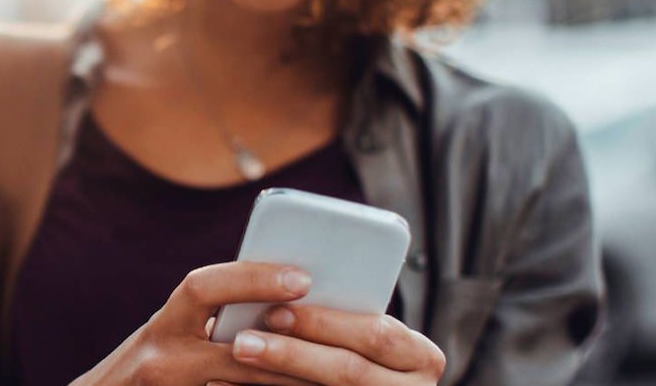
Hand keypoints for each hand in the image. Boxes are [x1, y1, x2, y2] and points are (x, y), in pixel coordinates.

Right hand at [70, 262, 320, 385]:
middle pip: (230, 346)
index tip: (301, 277)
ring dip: (289, 375)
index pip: (203, 288)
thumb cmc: (148, 374)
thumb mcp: (169, 339)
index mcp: (164, 326)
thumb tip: (279, 301)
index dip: (252, 279)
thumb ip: (208, 321)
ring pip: (242, 383)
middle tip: (327, 323)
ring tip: (333, 370)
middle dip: (282, 333)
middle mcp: (160, 356)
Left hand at [220, 304, 445, 385]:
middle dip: (292, 353)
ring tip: (235, 361)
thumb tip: (285, 280)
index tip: (276, 310)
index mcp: (419, 357)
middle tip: (242, 341)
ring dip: (275, 379)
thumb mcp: (365, 330)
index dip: (325, 322)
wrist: (365, 381)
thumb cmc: (360, 347)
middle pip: (348, 370)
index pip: (376, 333)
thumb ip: (342, 312)